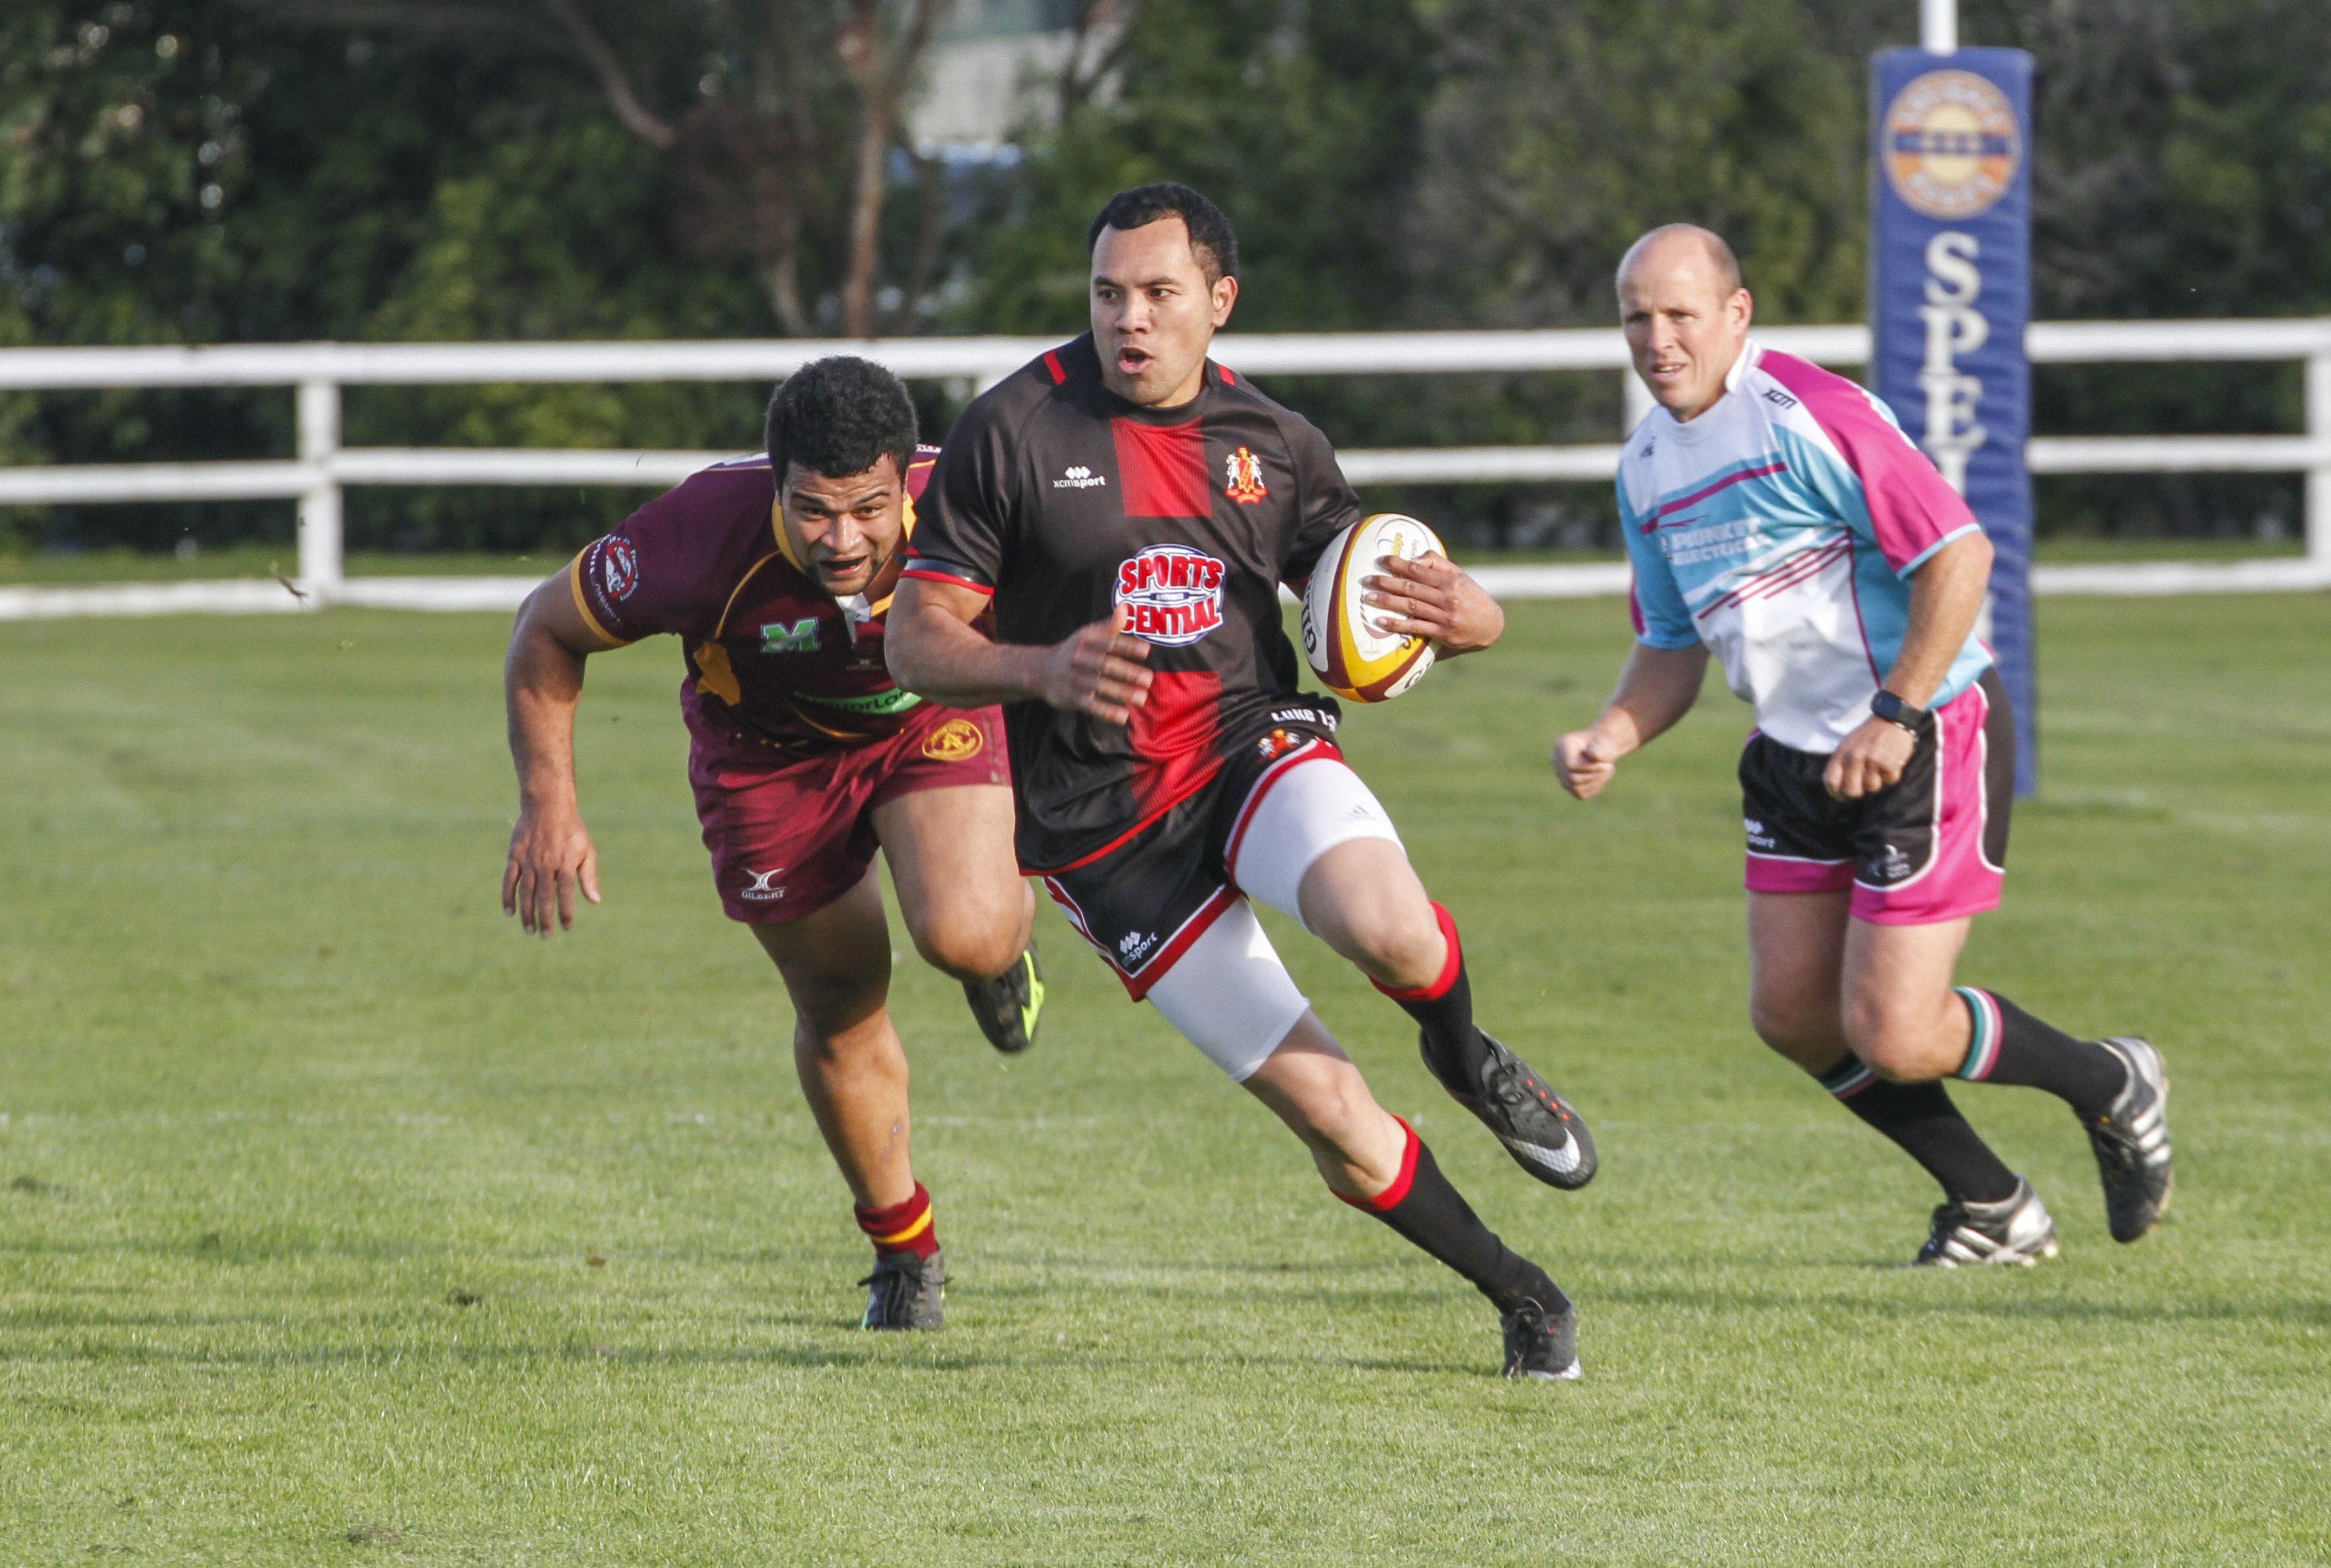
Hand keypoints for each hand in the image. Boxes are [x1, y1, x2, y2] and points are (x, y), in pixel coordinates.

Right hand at [503, 801, 600, 934]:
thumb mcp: (587, 850)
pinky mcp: (514, 856)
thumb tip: (595, 901)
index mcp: (566, 863)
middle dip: (545, 918)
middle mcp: (546, 864)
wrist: (548, 806)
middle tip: (545, 936)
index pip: (566, 893)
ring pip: (526, 892)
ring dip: (527, 913)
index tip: (566, 927)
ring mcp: (528, 860)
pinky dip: (507, 896)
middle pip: (545, 896)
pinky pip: (509, 880)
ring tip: (529, 930)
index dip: (566, 911)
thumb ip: (589, 876)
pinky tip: (509, 912)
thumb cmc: (572, 830)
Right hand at [1036, 606, 1152, 724]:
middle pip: (1106, 665)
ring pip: (1100, 686)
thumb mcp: (1088, 635)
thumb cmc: (1074, 651)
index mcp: (1086, 641)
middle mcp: (1079, 659)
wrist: (1040, 671)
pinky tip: (1123, 716)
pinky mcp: (1071, 698)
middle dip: (1128, 672)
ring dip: (1121, 692)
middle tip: (1149, 679)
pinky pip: (1091, 705)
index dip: (1127, 646)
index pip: (1109, 642)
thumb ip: (1110, 626)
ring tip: (1142, 698)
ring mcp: (1074, 679)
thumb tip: (1126, 608)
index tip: (1146, 650)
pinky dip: (1106, 711)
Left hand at [1361, 551, 1504, 655]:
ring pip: (1411, 606)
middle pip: (1411, 588)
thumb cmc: (1472, 598)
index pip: (1418, 569)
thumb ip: (1438, 565)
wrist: (1491, 626)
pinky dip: (1397, 624)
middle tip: (1367, 580)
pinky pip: (1415, 627)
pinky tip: (1382, 621)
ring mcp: (1445, 616)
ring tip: (1369, 598)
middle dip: (1386, 582)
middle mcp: (1447, 598)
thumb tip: (1415, 559)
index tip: (1382, 560)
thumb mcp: (1460, 576)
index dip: (1398, 564)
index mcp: (1450, 581)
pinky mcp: (1442, 634)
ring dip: (1388, 602)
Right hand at [1553, 728, 1624, 799]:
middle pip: (1573, 779)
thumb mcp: (1608, 741)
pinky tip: (1601, 777)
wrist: (1605, 749)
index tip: (1606, 765)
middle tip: (1609, 767)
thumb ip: (1602, 747)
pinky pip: (1581, 794)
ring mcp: (1561, 775)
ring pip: (1576, 788)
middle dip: (1594, 776)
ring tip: (1607, 770)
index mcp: (1562, 745)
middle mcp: (1556, 760)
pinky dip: (1595, 788)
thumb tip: (1593, 755)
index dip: (1590, 769)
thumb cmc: (1606, 743)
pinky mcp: (1569, 786)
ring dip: (1596, 782)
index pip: (1570, 765)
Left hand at [1824, 717, 1916, 799]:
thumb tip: (1837, 788)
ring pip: (1872, 788)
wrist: (1891, 717)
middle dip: (1857, 792)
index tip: (1841, 795)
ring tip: (1880, 766)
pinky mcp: (1888, 763)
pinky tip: (1892, 761)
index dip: (1836, 793)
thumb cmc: (1869, 734)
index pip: (1831, 781)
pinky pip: (1889, 781)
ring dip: (1878, 780)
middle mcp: (1854, 757)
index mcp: (1842, 753)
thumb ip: (1841, 763)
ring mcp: (1872, 761)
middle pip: (1851, 791)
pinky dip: (1892, 775)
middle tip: (1863, 785)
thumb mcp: (1849, 744)